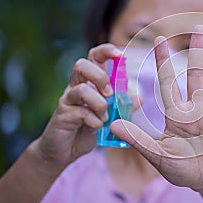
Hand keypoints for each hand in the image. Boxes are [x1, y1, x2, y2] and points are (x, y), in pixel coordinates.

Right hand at [34, 44, 140, 171]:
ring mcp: (67, 100)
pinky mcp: (62, 116)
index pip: (94, 57)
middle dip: (99, 76)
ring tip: (105, 116)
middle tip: (110, 93)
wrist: (64, 151)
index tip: (120, 54)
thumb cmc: (87, 128)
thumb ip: (122, 107)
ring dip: (99, 102)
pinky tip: (97, 127)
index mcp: (89, 82)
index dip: (106, 51)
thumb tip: (140, 98)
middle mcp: (75, 87)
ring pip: (80, 89)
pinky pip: (79, 112)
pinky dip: (94, 120)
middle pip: (81, 65)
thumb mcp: (109, 116)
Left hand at [111, 27, 202, 190]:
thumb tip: (113, 125)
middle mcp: (196, 108)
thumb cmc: (179, 168)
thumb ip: (139, 140)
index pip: (168, 82)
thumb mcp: (158, 155)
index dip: (163, 61)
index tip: (158, 39)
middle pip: (196, 73)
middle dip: (197, 50)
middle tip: (198, 25)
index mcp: (177, 114)